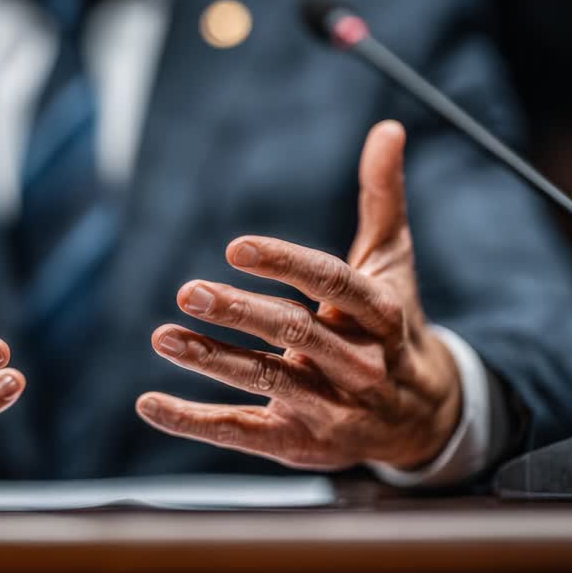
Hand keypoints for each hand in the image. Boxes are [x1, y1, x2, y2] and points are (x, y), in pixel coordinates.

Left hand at [136, 121, 460, 470]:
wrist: (423, 419)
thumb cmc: (395, 327)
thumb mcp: (393, 263)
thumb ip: (382, 198)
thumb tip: (387, 128)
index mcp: (381, 315)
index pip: (334, 283)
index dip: (286, 264)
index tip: (237, 247)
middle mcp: (359, 364)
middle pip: (296, 334)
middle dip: (240, 313)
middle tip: (188, 291)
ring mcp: (329, 409)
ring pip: (266, 382)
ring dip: (211, 360)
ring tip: (164, 337)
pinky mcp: (299, 444)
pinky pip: (242, 432)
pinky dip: (193, 422)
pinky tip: (149, 404)